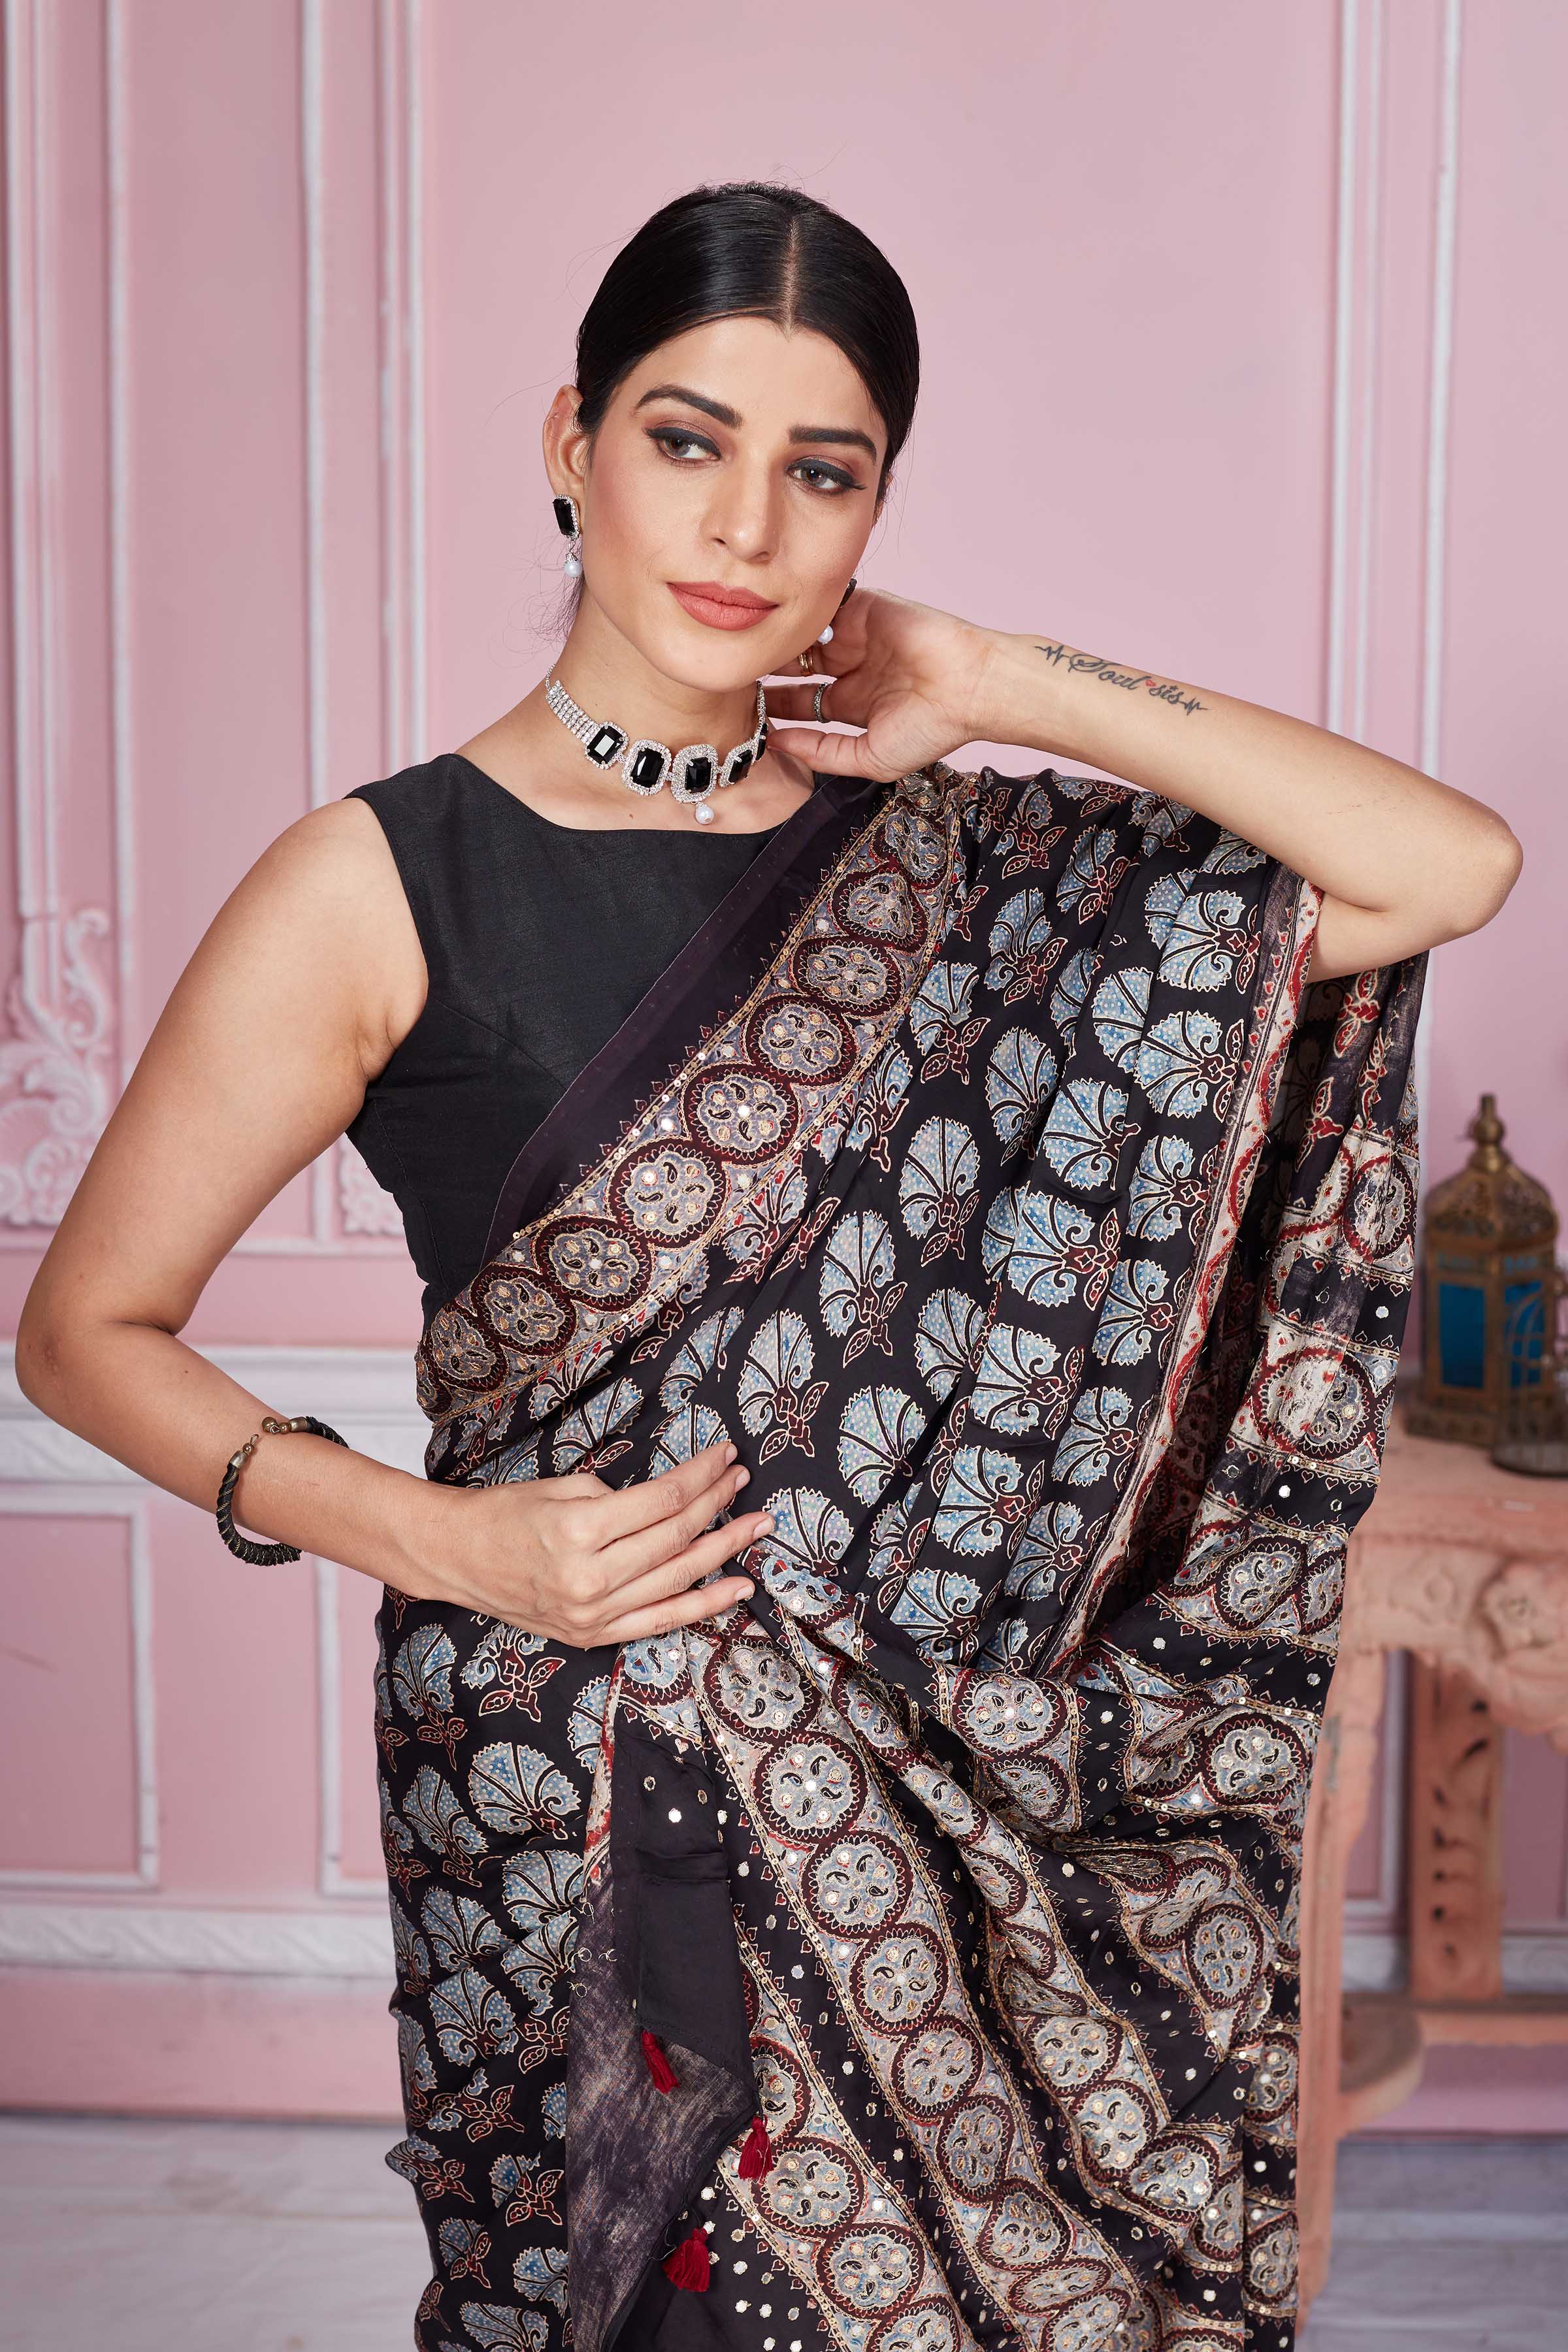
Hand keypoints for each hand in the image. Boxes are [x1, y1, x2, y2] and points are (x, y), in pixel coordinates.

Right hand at [416, 1441, 769, 1647]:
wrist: (457, 1558)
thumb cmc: (505, 1513)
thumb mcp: (560, 1488)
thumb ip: (616, 1497)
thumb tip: (668, 1503)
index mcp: (580, 1531)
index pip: (663, 1501)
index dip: (702, 1475)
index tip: (726, 1454)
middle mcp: (590, 1578)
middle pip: (677, 1538)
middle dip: (720, 1505)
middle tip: (745, 1481)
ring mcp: (594, 1613)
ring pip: (678, 1580)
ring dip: (725, 1551)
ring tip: (757, 1527)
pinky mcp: (594, 1634)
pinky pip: (661, 1621)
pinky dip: (704, 1606)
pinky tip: (739, 1589)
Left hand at [765, 584, 1001, 782]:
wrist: (970, 685)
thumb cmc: (929, 728)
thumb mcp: (869, 758)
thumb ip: (822, 753)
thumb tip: (776, 744)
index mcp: (852, 702)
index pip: (799, 701)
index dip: (773, 704)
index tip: (743, 709)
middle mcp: (851, 666)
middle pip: (795, 665)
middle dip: (768, 669)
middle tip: (735, 673)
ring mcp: (856, 634)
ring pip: (803, 633)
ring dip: (778, 640)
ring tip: (746, 647)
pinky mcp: (864, 606)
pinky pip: (823, 604)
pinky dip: (801, 610)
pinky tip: (774, 620)